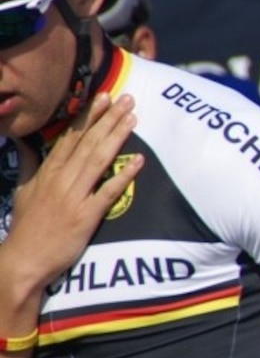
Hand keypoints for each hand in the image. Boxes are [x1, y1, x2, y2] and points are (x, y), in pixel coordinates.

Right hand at [5, 94, 140, 288]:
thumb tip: (25, 142)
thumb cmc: (26, 226)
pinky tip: (139, 160)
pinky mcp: (86, 216)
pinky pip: (108, 192)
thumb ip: (28, 163)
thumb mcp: (22, 189)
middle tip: (126, 98)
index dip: (88, 117)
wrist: (24, 259)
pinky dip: (124, 176)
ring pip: (98, 160)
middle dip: (107, 119)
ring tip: (132, 117)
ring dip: (116, 137)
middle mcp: (61, 180)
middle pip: (88, 143)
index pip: (71, 138)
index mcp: (48, 172)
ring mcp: (74, 197)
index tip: (103, 98)